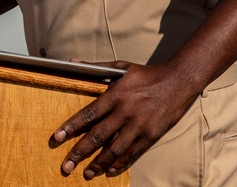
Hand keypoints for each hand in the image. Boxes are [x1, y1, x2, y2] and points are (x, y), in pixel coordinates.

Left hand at [51, 62, 198, 179]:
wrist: (178, 82)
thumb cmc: (147, 74)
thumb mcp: (121, 66)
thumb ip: (96, 67)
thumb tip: (72, 62)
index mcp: (116, 94)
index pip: (88, 114)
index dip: (71, 127)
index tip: (57, 137)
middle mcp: (125, 111)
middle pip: (97, 136)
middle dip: (80, 152)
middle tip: (66, 166)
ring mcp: (139, 125)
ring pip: (114, 149)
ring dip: (98, 163)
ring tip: (86, 174)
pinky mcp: (151, 135)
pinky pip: (133, 153)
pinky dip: (120, 163)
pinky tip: (109, 170)